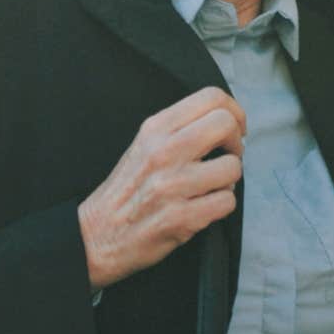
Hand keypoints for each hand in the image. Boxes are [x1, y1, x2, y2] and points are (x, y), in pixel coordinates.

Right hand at [78, 87, 245, 291]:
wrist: (96, 235)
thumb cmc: (126, 191)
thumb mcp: (143, 146)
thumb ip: (178, 129)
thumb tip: (223, 120)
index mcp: (155, 129)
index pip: (211, 97)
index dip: (234, 111)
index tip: (234, 128)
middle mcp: (164, 152)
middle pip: (225, 124)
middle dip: (236, 141)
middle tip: (227, 155)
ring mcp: (173, 186)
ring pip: (233, 167)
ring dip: (228, 179)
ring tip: (210, 186)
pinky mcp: (182, 218)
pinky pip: (227, 202)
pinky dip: (221, 205)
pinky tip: (204, 206)